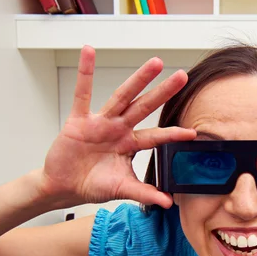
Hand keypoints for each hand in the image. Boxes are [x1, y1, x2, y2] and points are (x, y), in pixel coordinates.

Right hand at [39, 46, 195, 208]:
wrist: (63, 187)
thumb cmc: (92, 185)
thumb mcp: (121, 190)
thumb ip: (144, 194)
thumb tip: (168, 203)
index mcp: (129, 145)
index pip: (155, 137)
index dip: (172, 134)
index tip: (193, 132)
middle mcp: (119, 129)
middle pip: (145, 107)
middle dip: (163, 92)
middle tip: (182, 76)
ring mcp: (100, 122)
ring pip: (123, 96)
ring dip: (139, 79)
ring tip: (156, 63)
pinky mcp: (79, 120)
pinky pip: (82, 93)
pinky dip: (85, 73)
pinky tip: (89, 52)